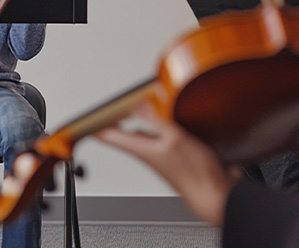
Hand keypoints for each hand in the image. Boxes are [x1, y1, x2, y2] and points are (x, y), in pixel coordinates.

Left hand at [96, 104, 236, 224]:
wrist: (214, 195)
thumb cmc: (195, 174)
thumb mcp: (174, 138)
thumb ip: (155, 120)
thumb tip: (136, 104)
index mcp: (141, 149)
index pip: (108, 135)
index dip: (94, 124)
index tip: (84, 114)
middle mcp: (147, 153)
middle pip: (123, 135)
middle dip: (114, 120)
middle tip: (105, 107)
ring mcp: (160, 156)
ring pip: (141, 136)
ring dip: (135, 122)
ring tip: (130, 108)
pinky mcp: (173, 157)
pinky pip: (158, 139)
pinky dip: (155, 128)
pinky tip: (161, 122)